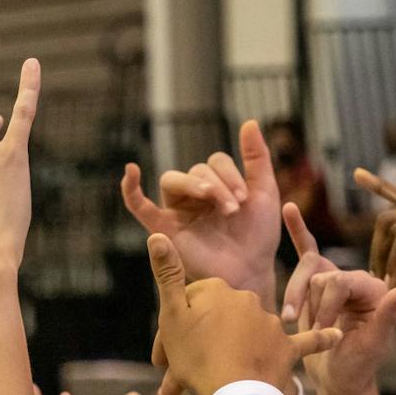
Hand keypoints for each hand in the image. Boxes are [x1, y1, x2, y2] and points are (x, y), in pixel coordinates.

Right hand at [121, 120, 281, 305]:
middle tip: (234, 208)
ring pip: (172, 180)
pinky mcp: (164, 230)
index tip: (245, 199)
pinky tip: (130, 171)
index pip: (214, 162)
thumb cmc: (258, 236)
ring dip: (193, 184)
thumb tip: (249, 122)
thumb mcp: (264, 192)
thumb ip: (257, 158)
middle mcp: (194, 195)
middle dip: (217, 184)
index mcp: (216, 185)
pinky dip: (130, 189)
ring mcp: (177, 211)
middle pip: (195, 170)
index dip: (230, 174)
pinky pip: (139, 207)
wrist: (252, 272)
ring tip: (214, 200)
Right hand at [149, 233, 341, 394]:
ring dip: (226, 356)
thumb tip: (156, 235)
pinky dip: (320, 338)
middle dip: (198, 343)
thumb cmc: (197, 356)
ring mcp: (269, 323)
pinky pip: (306, 341)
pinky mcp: (286, 348)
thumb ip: (167, 274)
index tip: (164, 355)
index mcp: (219, 289)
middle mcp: (248, 299)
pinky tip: (336, 335)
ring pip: (243, 337)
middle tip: (177, 376)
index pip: (193, 302)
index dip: (175, 326)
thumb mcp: (172, 316)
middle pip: (218, 319)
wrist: (235, 394)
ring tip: (208, 386)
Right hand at [282, 204, 395, 394]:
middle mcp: (356, 280)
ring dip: (295, 296)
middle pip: (320, 274)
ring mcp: (336, 280)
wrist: (338, 379)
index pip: (340, 281)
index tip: (321, 331)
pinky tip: (289, 208)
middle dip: (308, 303)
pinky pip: (307, 252)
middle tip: (304, 329)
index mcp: (375, 289)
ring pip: (305, 273)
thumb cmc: (357, 367)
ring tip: (292, 321)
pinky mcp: (318, 285)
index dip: (325, 305)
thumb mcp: (372, 346)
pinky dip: (297, 231)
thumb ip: (387, 316)